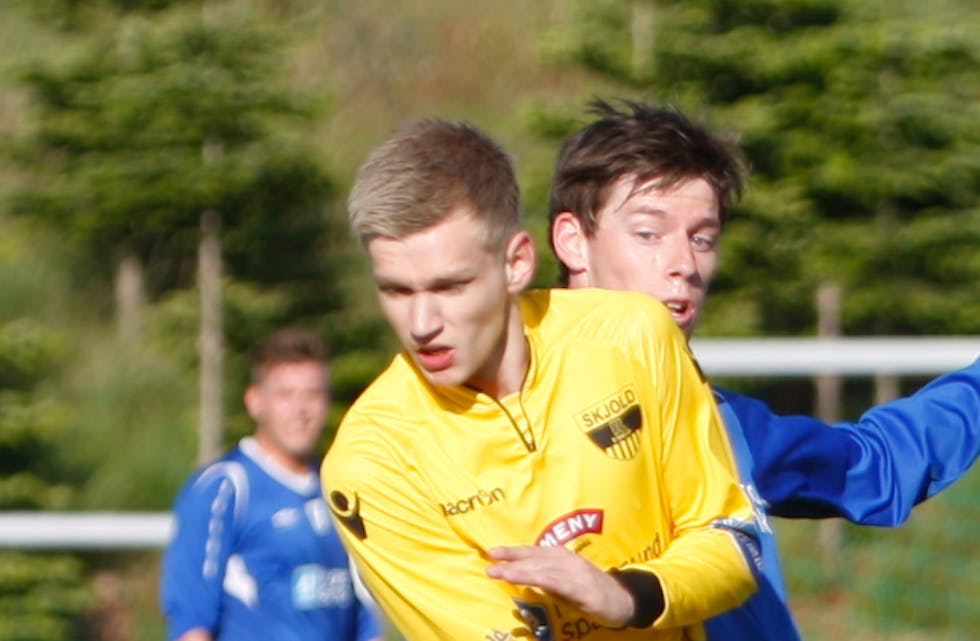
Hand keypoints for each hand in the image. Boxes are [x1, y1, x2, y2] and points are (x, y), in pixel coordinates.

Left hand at [485, 545, 633, 627]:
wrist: (624, 599)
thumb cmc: (592, 590)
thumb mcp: (567, 580)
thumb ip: (548, 576)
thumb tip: (523, 576)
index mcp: (563, 556)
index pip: (534, 551)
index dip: (514, 551)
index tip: (493, 552)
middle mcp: (568, 560)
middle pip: (535, 557)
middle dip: (511, 558)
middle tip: (490, 559)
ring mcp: (575, 573)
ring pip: (542, 568)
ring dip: (519, 570)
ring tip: (499, 572)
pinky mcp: (582, 588)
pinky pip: (557, 583)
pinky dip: (539, 580)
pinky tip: (525, 581)